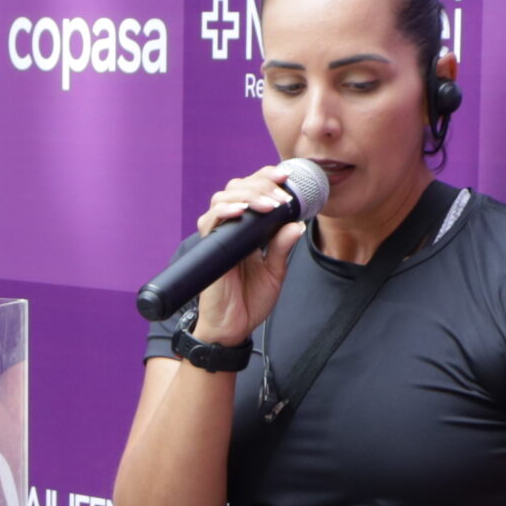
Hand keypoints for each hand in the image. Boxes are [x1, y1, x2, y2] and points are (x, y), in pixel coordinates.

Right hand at [188, 165, 307, 345]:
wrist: (233, 328)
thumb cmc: (249, 301)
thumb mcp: (275, 272)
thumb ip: (282, 247)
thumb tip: (297, 224)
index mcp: (248, 230)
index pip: (253, 192)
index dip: (266, 179)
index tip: (286, 177)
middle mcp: (231, 228)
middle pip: (238, 187)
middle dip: (261, 184)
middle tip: (282, 195)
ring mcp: (218, 237)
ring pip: (223, 197)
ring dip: (249, 195)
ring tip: (269, 205)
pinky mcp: (209, 249)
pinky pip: (210, 221)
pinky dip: (225, 210)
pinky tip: (241, 210)